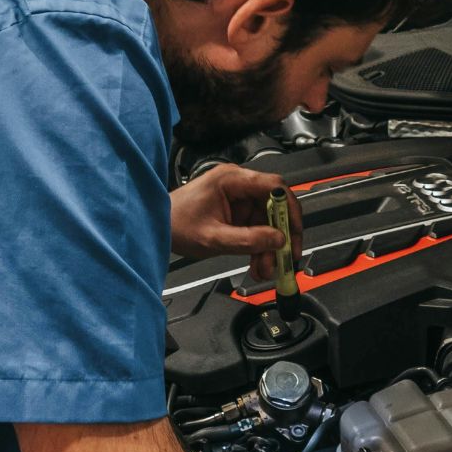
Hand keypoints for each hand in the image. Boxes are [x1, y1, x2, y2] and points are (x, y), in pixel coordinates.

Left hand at [170, 164, 302, 279]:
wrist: (156, 228)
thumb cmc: (175, 224)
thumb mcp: (213, 238)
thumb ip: (248, 240)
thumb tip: (278, 240)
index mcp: (232, 180)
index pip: (274, 186)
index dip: (290, 209)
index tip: (295, 232)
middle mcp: (238, 185)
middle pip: (274, 207)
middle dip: (280, 236)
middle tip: (286, 258)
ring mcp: (238, 199)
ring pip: (267, 222)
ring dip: (269, 248)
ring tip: (266, 270)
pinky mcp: (236, 214)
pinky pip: (256, 229)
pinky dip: (259, 248)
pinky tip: (258, 265)